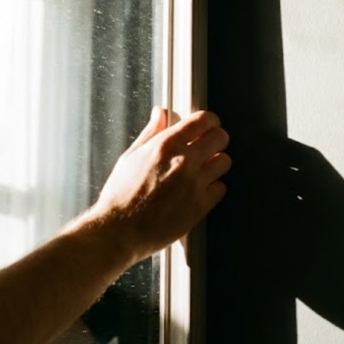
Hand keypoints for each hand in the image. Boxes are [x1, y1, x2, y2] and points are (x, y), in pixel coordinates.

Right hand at [91, 108, 230, 260]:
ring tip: (203, 169)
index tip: (208, 125)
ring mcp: (194, 184)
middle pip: (220, 137)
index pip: (203, 120)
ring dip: (216, 163)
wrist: (119, 230)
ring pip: (224, 162)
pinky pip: (221, 188)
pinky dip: (213, 188)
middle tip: (208, 146)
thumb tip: (161, 113)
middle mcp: (183, 162)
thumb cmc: (120, 196)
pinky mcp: (200, 206)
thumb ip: (151, 132)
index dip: (209, 121)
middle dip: (216, 139)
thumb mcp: (131, 156)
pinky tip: (199, 190)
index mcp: (165, 145)